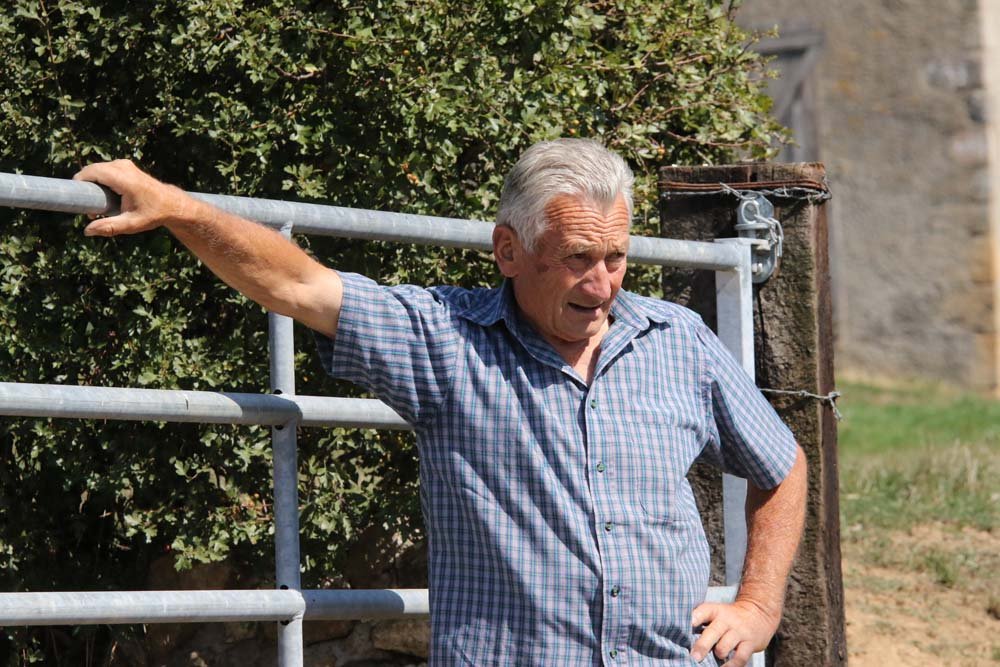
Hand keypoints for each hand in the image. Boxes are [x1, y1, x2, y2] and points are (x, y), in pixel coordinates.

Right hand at [73, 159, 189, 236]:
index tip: (77, 199)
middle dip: (86, 186)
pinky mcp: (124, 165)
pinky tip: (105, 196)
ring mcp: (124, 164)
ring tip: (101, 205)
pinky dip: (100, 180)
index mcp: (125, 179)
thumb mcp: (131, 224)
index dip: (79, 182)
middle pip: (92, 170)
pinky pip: (104, 169)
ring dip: (93, 184)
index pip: (92, 172)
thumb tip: (87, 231)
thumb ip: (109, 227)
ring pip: (97, 169)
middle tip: (92, 209)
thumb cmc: (153, 214)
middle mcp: (123, 167)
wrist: (171, 204)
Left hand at [690, 599, 777, 666]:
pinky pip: (740, 658)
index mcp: (715, 611)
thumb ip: (701, 620)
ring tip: (712, 659)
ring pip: (725, 646)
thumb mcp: (716, 612)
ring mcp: (739, 632)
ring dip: (717, 654)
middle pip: (713, 632)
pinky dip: (731, 665)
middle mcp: (727, 620)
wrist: (758, 613)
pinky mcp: (750, 644)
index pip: (703, 611)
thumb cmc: (729, 617)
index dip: (694, 618)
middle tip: (694, 657)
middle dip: (702, 645)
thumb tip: (679, 633)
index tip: (687, 625)